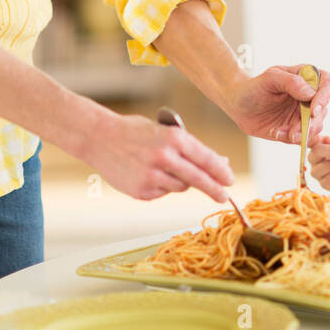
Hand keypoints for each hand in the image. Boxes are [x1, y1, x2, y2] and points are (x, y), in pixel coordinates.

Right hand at [81, 110, 234, 201]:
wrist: (99, 137)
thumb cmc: (136, 132)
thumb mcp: (166, 132)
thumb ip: (190, 149)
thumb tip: (219, 163)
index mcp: (174, 138)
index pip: (206, 159)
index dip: (221, 171)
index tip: (230, 180)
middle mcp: (164, 157)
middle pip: (199, 179)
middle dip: (215, 189)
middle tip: (225, 197)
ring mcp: (152, 175)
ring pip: (180, 187)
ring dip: (181, 182)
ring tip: (165, 168)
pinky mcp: (141, 190)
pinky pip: (162, 192)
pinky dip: (161, 186)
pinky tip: (148, 173)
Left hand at [225, 64, 329, 144]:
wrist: (238, 105)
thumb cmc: (253, 86)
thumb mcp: (269, 78)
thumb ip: (291, 82)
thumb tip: (311, 93)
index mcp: (308, 78)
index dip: (326, 97)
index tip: (313, 110)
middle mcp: (311, 97)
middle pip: (324, 111)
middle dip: (310, 124)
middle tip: (294, 132)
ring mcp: (304, 114)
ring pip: (316, 127)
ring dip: (301, 134)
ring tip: (280, 132)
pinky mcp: (297, 129)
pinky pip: (303, 139)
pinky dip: (291, 139)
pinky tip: (276, 133)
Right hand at [308, 136, 329, 194]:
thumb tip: (326, 139)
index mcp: (322, 147)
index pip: (311, 142)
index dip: (313, 140)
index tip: (321, 138)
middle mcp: (317, 160)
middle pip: (314, 154)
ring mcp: (320, 174)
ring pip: (323, 167)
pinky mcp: (326, 185)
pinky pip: (329, 179)